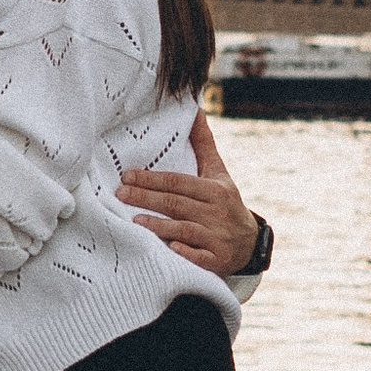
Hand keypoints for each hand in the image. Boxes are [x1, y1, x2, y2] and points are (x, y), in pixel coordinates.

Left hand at [119, 110, 263, 279]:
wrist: (249, 243)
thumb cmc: (225, 203)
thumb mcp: (218, 173)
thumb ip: (203, 144)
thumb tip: (195, 109)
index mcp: (215, 190)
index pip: (178, 182)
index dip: (152, 178)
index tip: (128, 175)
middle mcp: (216, 213)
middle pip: (176, 204)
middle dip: (147, 198)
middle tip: (120, 193)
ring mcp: (217, 238)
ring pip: (184, 230)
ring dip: (159, 226)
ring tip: (134, 220)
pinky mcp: (217, 261)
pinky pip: (198, 257)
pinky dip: (185, 253)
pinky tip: (168, 249)